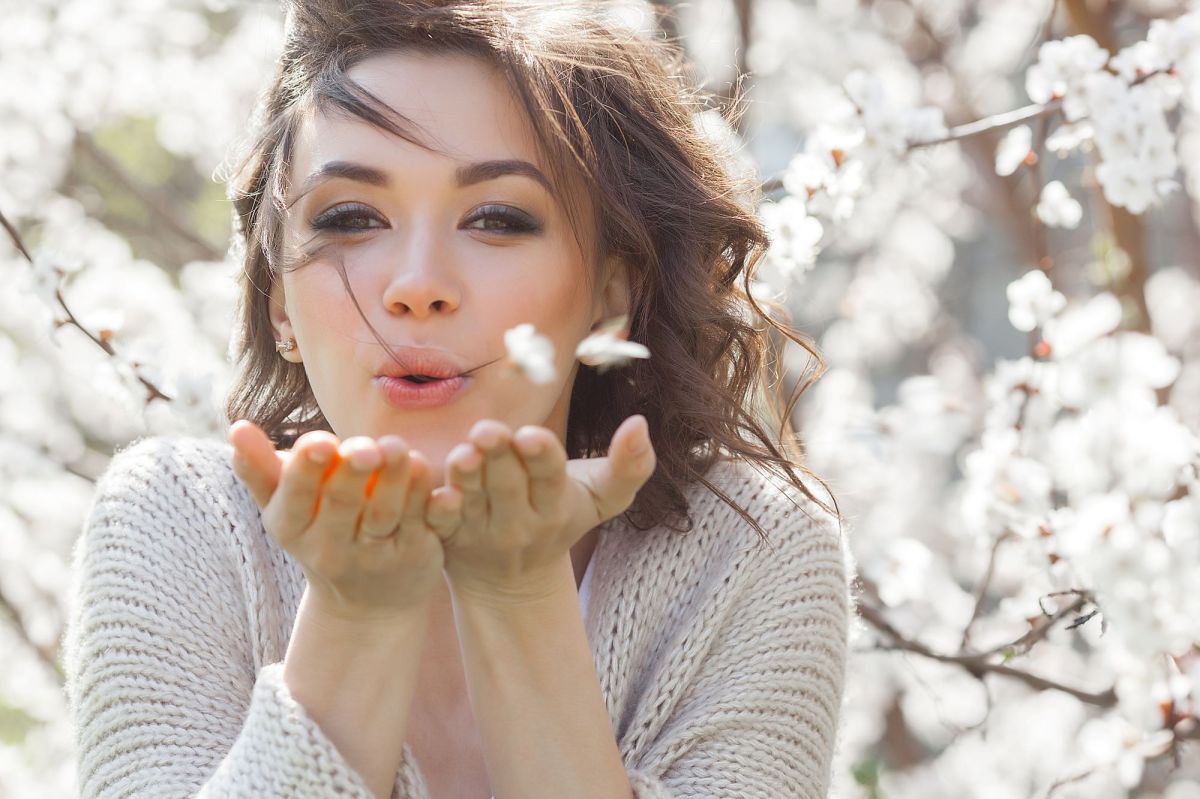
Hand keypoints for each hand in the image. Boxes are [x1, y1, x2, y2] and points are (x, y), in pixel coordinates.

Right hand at [228, 420, 457, 621]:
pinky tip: (442, 486)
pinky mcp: (416, 555)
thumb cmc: (319, 532)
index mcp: (293, 527)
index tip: (319, 443)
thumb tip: (236, 428)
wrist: (365, 602)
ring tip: (401, 450)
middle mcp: (332, 547)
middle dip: (353, 474)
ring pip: (386, 516)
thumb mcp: (284, 508)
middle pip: (343, 506)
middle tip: (366, 446)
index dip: (306, 473)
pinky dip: (432, 506)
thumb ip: (260, 469)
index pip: (296, 499)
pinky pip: (425, 527)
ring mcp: (377, 554)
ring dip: (395, 483)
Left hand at [435, 414, 655, 602]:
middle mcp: (519, 519)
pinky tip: (434, 492)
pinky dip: (437, 510)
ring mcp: (482, 530)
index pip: (550, 476)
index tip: (530, 435)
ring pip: (473, 501)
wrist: (514, 580)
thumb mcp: (602, 498)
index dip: (540, 456)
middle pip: (507, 484)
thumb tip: (640, 422)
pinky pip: (441, 524)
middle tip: (488, 431)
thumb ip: (631, 465)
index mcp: (556, 502)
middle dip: (499, 456)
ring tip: (464, 454)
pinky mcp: (449, 537)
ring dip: (466, 478)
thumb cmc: (562, 518)